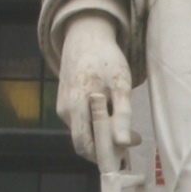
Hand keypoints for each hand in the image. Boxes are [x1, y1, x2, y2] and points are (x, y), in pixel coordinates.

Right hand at [56, 11, 133, 169]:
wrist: (85, 37)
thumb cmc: (106, 58)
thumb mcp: (120, 83)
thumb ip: (122, 114)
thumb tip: (125, 143)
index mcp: (76, 105)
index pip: (85, 145)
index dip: (105, 154)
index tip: (128, 149)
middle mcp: (64, 110)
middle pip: (82, 144)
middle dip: (104, 149)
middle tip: (129, 141)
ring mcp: (62, 108)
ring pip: (82, 133)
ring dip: (101, 136)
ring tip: (123, 124)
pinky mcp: (63, 104)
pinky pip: (80, 123)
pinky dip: (94, 125)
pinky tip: (110, 113)